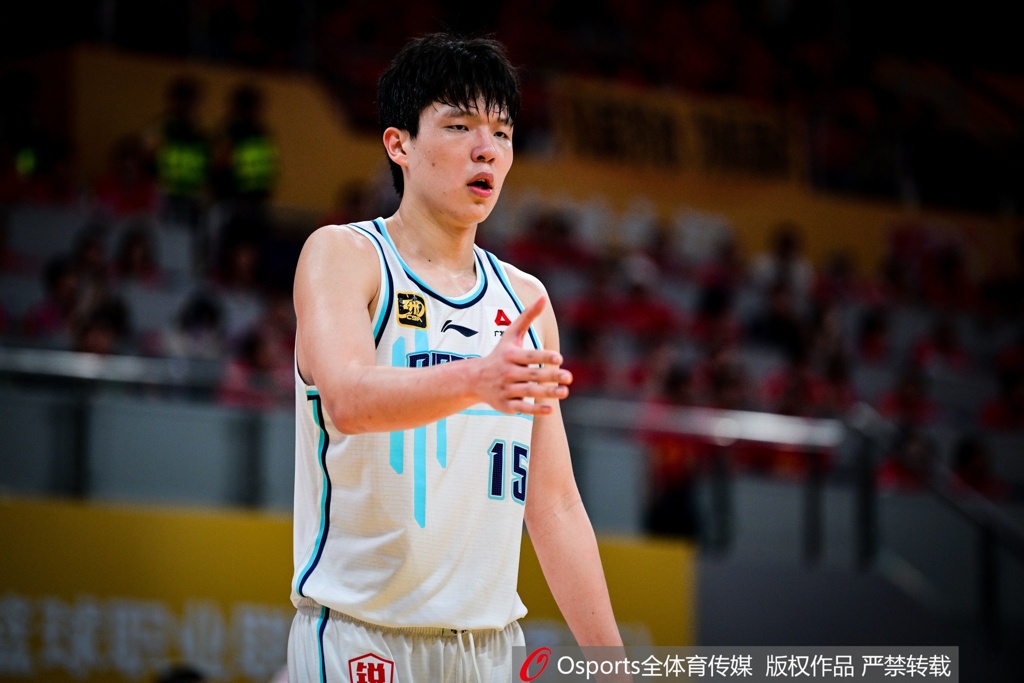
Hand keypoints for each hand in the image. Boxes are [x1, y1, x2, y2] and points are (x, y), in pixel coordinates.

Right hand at [474, 296, 571, 414]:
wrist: (475, 379)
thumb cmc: (500, 353)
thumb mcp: (511, 334)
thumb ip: (527, 316)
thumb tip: (543, 297)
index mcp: (510, 355)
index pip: (529, 356)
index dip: (543, 357)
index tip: (559, 358)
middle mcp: (508, 373)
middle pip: (532, 375)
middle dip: (550, 376)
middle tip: (569, 377)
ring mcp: (506, 390)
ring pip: (529, 392)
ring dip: (547, 393)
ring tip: (565, 392)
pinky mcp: (506, 405)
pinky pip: (522, 408)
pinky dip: (535, 410)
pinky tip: (550, 408)